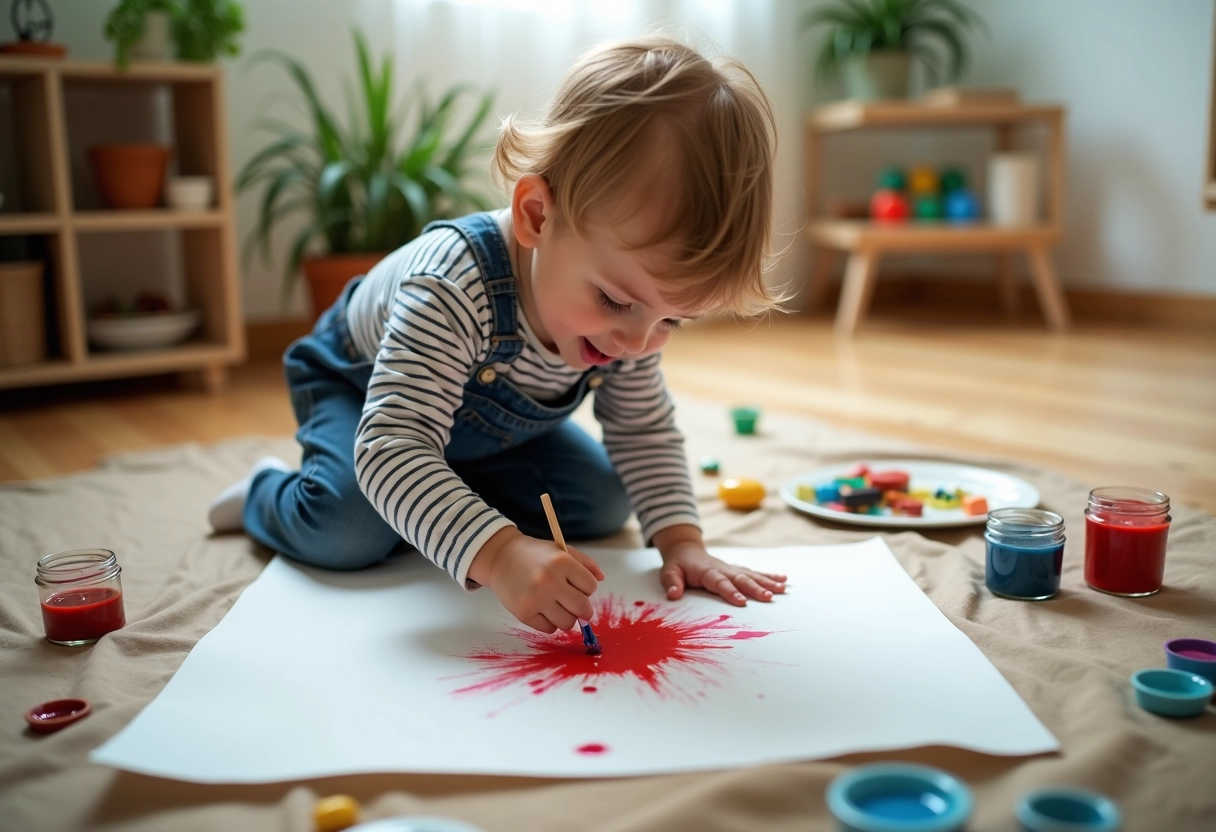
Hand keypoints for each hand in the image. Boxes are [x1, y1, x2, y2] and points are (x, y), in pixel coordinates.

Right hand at [470, 527, 604, 632]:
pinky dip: (549, 622)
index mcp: (561, 562)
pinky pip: (549, 629)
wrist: (501, 558)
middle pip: (583, 608)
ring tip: (557, 605)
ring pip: (568, 623)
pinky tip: (542, 608)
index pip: (591, 587)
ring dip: (567, 617)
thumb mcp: (561, 550)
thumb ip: (584, 563)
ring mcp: (535, 598)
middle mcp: (549, 581)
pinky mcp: (523, 613)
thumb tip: (601, 579)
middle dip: (582, 608)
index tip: (577, 585)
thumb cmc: (535, 555)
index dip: (586, 587)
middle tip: (573, 602)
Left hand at [654, 525, 785, 606]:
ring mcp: (732, 568)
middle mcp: (723, 569)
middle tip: (768, 597)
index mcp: (707, 572)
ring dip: (767, 582)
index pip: (720, 583)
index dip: (730, 591)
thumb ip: (671, 583)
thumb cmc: (678, 565)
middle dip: (755, 588)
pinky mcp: (737, 569)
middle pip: (740, 578)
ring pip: (751, 575)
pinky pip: (754, 572)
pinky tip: (783, 580)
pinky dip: (769, 575)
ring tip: (782, 589)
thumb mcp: (669, 572)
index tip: (742, 601)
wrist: (686, 550)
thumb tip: (673, 595)